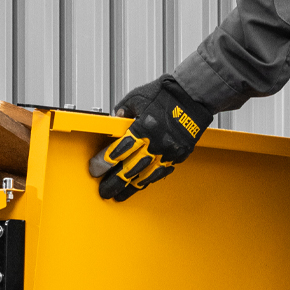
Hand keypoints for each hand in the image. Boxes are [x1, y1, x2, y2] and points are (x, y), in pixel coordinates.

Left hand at [92, 76, 212, 201]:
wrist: (195, 95)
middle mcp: (156, 142)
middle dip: (114, 182)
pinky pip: (161, 172)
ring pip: (146, 176)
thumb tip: (114, 124)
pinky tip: (139, 184)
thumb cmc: (166, 94)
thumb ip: (122, 112)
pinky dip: (148, 180)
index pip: (118, 151)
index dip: (104, 163)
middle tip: (104, 190)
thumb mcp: (137, 98)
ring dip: (131, 187)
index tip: (95, 169)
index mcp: (143, 127)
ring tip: (120, 195)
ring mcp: (169, 151)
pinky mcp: (179, 155)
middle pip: (130, 169)